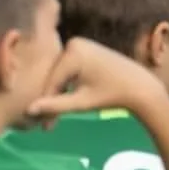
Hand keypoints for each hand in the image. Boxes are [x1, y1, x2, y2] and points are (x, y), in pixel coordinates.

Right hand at [25, 38, 166, 122]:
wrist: (140, 86)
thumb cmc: (112, 95)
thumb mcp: (82, 102)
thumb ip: (55, 105)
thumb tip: (29, 110)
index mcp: (72, 51)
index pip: (52, 82)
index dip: (46, 106)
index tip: (44, 127)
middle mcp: (74, 42)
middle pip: (55, 77)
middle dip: (52, 101)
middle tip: (48, 126)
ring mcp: (80, 44)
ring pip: (61, 75)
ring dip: (58, 95)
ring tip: (54, 119)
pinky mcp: (85, 49)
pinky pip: (70, 70)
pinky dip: (67, 86)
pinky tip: (65, 103)